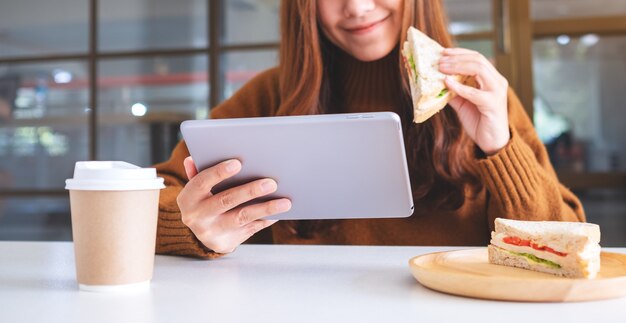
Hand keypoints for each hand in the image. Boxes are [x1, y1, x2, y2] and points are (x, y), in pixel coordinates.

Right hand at [176, 156, 291, 252]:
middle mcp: (197, 217)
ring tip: (285, 202)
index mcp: (188, 198)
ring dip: (265, 209)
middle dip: (250, 191)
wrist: (202, 234)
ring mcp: (213, 231)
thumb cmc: (203, 201)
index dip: (219, 173)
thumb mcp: (196, 188)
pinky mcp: (227, 242)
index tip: (238, 163)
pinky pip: (251, 229)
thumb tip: (192, 158)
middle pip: (226, 201)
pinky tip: (280, 213)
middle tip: (271, 183)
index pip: (201, 182)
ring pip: (242, 218)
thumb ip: (198, 172)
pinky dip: (266, 220)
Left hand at [439, 48, 509, 154]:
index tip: (444, 52)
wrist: (493, 142)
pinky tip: (447, 83)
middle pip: (478, 60)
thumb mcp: (463, 103)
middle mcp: (497, 82)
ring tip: (441, 68)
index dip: (460, 53)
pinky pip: (474, 92)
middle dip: (456, 57)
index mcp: (491, 79)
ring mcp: (497, 92)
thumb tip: (438, 81)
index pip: (477, 58)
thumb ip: (454, 91)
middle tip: (440, 59)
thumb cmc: (480, 122)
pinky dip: (459, 86)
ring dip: (457, 67)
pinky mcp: (493, 104)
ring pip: (479, 69)